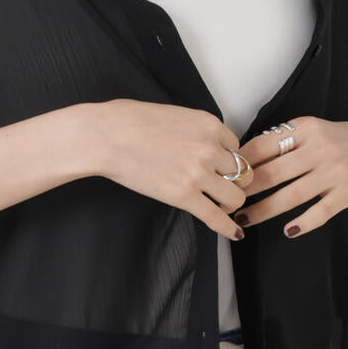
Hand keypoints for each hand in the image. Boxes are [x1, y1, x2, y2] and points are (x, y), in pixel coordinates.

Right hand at [96, 99, 251, 242]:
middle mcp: (209, 148)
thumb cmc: (129, 120)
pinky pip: (215, 216)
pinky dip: (227, 228)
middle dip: (233, 181)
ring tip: (220, 205)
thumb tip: (198, 143)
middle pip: (242, 172)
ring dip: (230, 202)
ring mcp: (198, 173)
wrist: (105, 136)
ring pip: (235, 196)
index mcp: (209, 124)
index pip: (236, 147)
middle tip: (221, 187)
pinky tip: (233, 234)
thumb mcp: (174, 114)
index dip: (227, 159)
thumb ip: (195, 129)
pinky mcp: (183, 196)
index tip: (218, 167)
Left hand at [231, 117, 347, 237]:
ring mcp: (334, 173)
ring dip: (264, 210)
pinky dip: (303, 223)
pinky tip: (287, 230)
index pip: (265, 145)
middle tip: (227, 201)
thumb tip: (239, 159)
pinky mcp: (346, 194)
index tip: (225, 176)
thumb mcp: (308, 130)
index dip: (242, 163)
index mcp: (306, 130)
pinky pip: (321, 212)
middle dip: (246, 189)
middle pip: (274, 173)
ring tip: (244, 218)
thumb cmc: (331, 141)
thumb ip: (279, 140)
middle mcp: (320, 150)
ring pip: (292, 196)